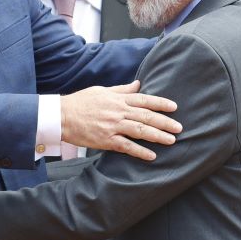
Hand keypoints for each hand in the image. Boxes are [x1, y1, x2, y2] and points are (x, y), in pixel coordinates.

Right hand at [60, 81, 180, 160]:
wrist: (61, 116)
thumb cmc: (80, 102)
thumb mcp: (102, 91)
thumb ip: (122, 89)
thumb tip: (139, 84)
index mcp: (118, 99)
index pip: (144, 99)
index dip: (161, 103)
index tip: (174, 107)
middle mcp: (118, 111)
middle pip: (146, 116)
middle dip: (165, 122)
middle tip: (179, 128)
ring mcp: (113, 126)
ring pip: (140, 130)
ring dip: (157, 136)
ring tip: (172, 141)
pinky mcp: (106, 140)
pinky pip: (126, 146)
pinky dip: (140, 151)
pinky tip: (152, 155)